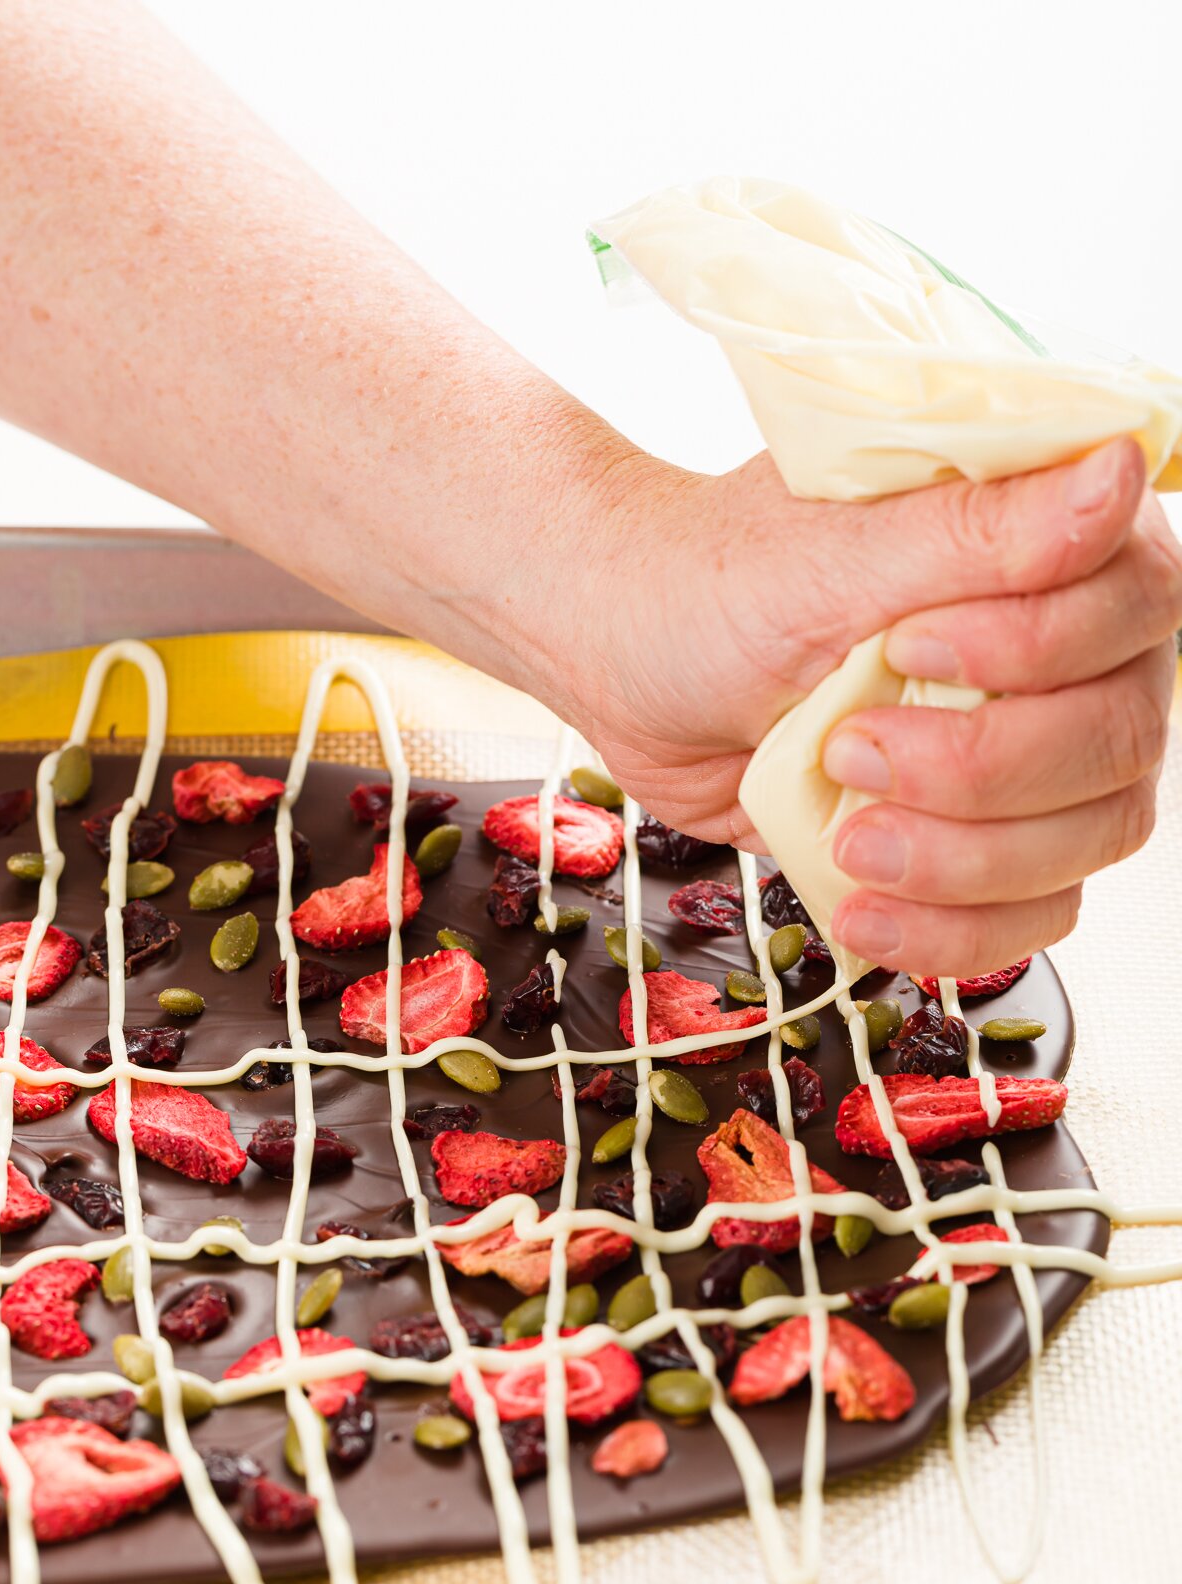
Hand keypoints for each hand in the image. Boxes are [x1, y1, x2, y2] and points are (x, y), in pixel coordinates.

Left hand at [570, 438, 1180, 975]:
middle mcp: (1066, 650)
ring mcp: (1029, 750)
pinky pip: (1032, 911)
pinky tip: (867, 911)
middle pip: (1120, 740)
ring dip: (966, 863)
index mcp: (1048, 542)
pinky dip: (954, 931)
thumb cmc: (713, 581)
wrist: (628, 659)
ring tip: (851, 844)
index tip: (907, 644)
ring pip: (1088, 839)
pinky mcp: (979, 834)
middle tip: (853, 749)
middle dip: (984, 769)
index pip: (1134, 604)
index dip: (1036, 648)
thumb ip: (976, 530)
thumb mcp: (827, 551)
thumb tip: (1118, 476)